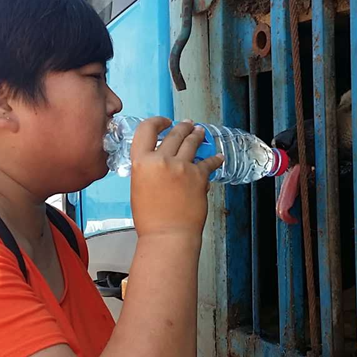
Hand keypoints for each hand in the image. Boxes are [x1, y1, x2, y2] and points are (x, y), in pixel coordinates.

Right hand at [130, 117, 223, 238]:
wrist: (168, 235)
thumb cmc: (151, 220)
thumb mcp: (138, 187)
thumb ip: (147, 169)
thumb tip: (158, 161)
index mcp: (141, 163)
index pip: (146, 130)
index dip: (157, 121)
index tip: (164, 121)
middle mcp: (161, 160)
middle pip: (174, 133)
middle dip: (182, 126)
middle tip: (187, 124)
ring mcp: (181, 167)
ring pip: (192, 142)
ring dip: (197, 134)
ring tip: (200, 132)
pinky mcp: (198, 176)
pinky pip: (208, 161)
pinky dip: (214, 159)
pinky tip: (218, 156)